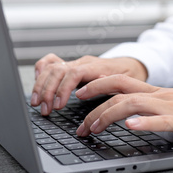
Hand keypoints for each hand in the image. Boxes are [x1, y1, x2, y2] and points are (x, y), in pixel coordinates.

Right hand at [31, 54, 147, 114]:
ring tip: (37, 103)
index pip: (74, 73)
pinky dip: (41, 71)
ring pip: (51, 67)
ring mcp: (76, 62)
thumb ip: (111, 84)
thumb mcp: (127, 83)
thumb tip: (95, 86)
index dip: (63, 89)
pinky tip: (38, 83)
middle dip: (48, 91)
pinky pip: (51, 62)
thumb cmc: (131, 76)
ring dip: (41, 85)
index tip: (58, 105)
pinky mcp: (71, 65)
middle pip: (58, 70)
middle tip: (45, 110)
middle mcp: (83, 62)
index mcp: (96, 66)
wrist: (134, 64)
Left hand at [75, 74, 172, 138]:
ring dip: (109, 115)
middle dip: (95, 105)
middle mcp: (156, 95)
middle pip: (119, 91)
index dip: (97, 84)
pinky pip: (161, 121)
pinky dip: (144, 123)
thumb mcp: (166, 102)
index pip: (119, 81)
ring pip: (133, 104)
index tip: (79, 93)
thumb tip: (124, 112)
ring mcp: (168, 107)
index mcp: (152, 91)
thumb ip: (147, 103)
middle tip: (80, 124)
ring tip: (94, 128)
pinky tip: (131, 127)